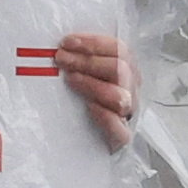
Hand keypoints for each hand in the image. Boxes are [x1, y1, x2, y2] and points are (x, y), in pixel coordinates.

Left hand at [55, 30, 131, 147]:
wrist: (83, 144)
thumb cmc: (77, 102)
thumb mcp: (81, 74)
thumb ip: (77, 59)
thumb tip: (57, 45)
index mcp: (125, 71)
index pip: (120, 50)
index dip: (94, 43)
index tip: (66, 42)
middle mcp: (130, 91)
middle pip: (120, 69)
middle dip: (88, 60)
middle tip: (61, 59)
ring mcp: (128, 115)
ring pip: (121, 96)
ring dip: (93, 84)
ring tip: (70, 79)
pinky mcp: (120, 140)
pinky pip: (121, 131)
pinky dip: (106, 117)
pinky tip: (89, 108)